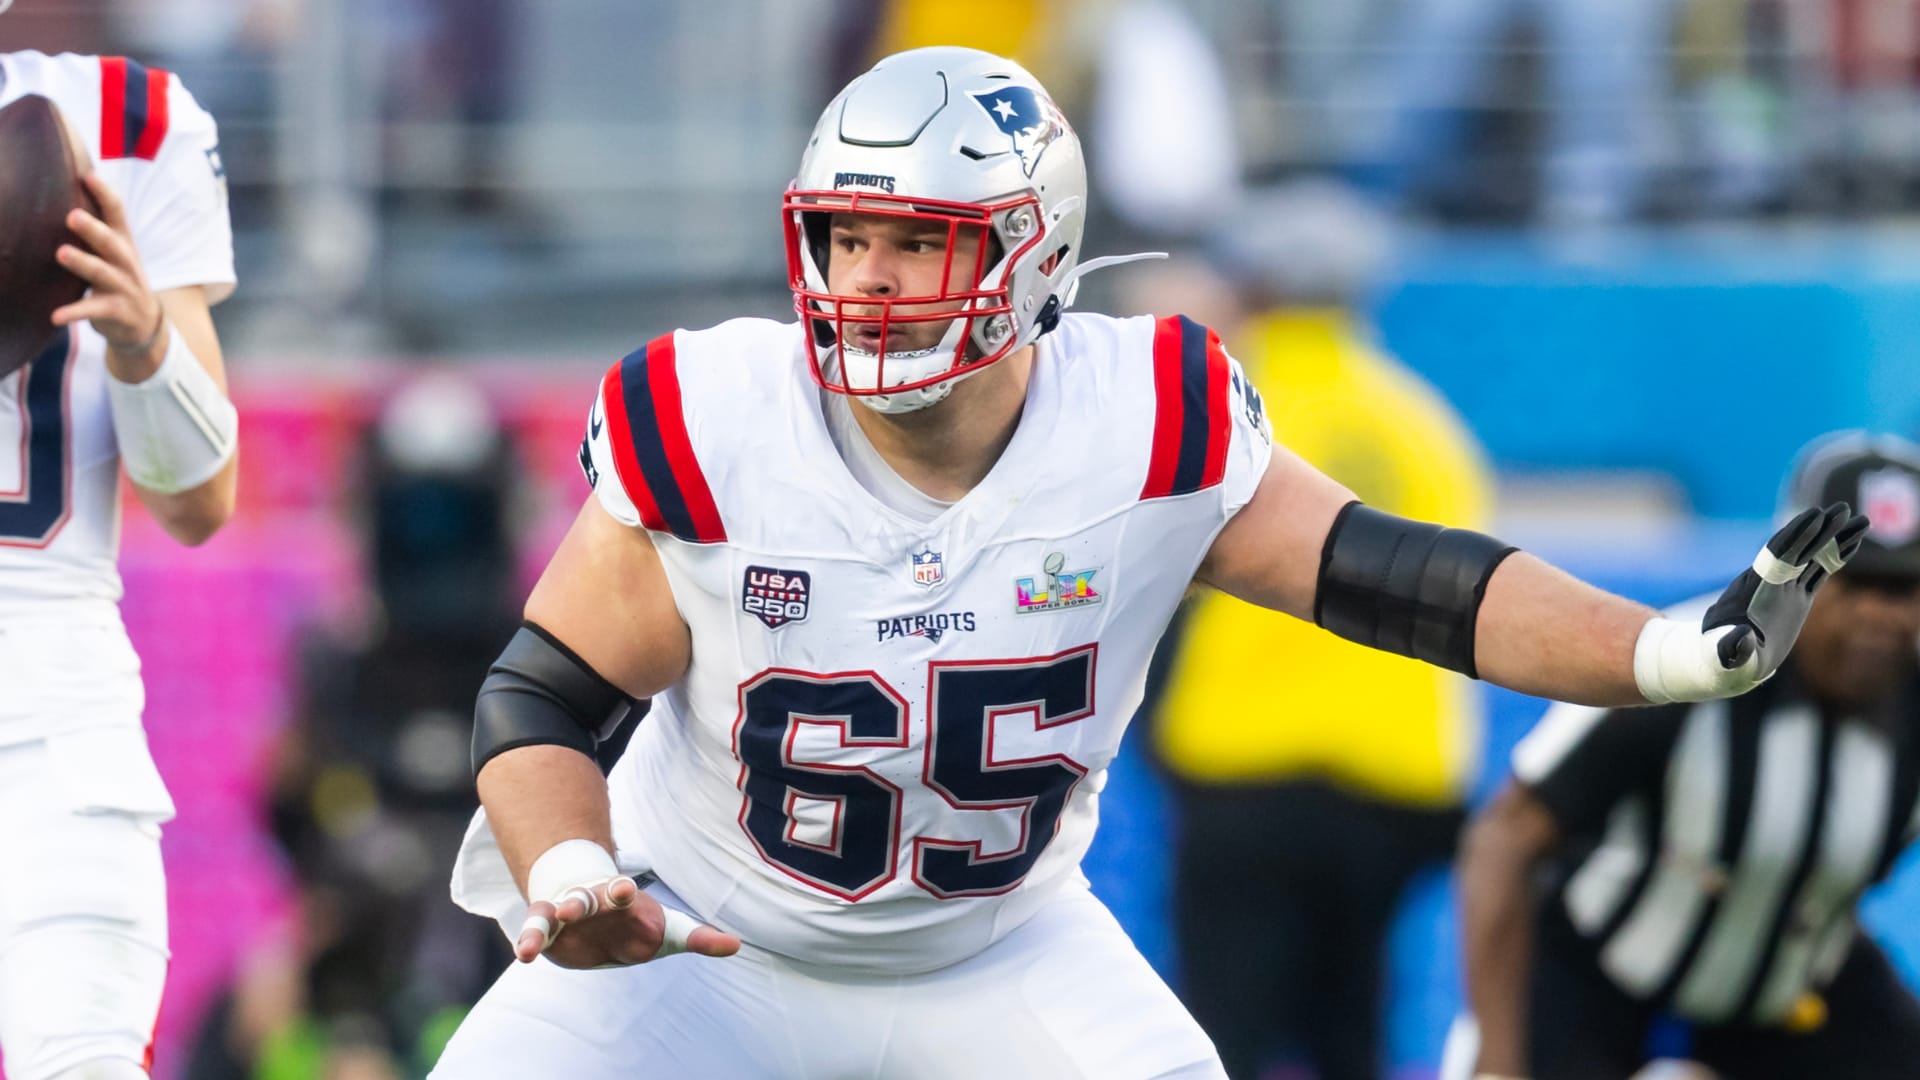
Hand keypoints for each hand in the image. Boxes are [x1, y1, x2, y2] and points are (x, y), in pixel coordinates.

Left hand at [51, 172, 166, 380]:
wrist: (144, 322)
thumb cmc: (118, 278)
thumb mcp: (115, 252)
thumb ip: (96, 227)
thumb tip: (62, 192)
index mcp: (123, 243)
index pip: (117, 214)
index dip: (104, 194)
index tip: (88, 176)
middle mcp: (126, 262)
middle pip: (111, 243)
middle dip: (93, 229)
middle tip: (72, 216)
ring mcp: (123, 287)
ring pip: (102, 273)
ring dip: (82, 263)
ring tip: (61, 253)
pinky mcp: (117, 311)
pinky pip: (93, 310)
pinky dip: (73, 313)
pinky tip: (55, 316)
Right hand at [516, 875, 741, 968]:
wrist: (596, 914)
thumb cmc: (635, 923)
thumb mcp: (669, 932)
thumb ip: (699, 938)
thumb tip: (737, 945)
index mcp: (621, 901)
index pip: (622, 893)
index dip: (622, 891)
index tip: (624, 889)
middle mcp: (591, 902)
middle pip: (584, 899)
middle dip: (578, 902)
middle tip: (570, 907)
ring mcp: (566, 914)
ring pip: (551, 914)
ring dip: (544, 924)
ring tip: (529, 945)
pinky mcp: (549, 932)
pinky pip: (535, 933)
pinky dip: (528, 942)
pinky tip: (523, 955)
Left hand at [1704, 503, 1867, 672]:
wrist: (1729, 660)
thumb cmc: (1723, 657)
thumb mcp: (1724, 653)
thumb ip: (1734, 646)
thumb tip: (1741, 639)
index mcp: (1755, 589)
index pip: (1778, 554)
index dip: (1795, 535)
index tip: (1814, 516)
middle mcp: (1772, 583)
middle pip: (1799, 549)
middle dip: (1820, 529)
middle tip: (1843, 509)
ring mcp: (1786, 589)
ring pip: (1814, 558)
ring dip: (1835, 538)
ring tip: (1861, 521)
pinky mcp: (1797, 599)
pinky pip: (1819, 572)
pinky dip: (1835, 557)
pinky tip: (1852, 543)